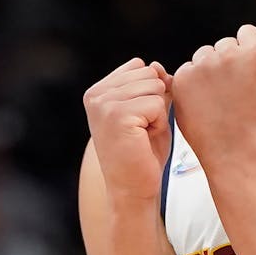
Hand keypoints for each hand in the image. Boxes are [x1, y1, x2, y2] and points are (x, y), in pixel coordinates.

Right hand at [83, 58, 172, 202]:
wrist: (133, 189)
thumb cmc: (143, 153)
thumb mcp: (150, 111)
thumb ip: (153, 86)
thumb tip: (157, 65)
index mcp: (98, 91)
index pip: (140, 66)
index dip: (151, 93)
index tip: (139, 119)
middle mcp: (96, 95)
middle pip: (149, 74)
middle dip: (156, 101)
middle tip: (142, 130)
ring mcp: (104, 104)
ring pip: (154, 87)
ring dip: (158, 113)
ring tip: (142, 134)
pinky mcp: (117, 115)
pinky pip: (157, 104)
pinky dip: (159, 123)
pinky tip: (144, 139)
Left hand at [172, 24, 255, 166]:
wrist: (234, 150)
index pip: (246, 32)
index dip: (246, 50)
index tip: (244, 69)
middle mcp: (230, 54)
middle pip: (224, 44)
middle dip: (227, 61)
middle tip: (231, 90)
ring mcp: (204, 65)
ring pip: (203, 55)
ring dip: (208, 70)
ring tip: (217, 98)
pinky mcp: (183, 77)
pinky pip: (187, 70)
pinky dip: (192, 83)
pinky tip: (203, 102)